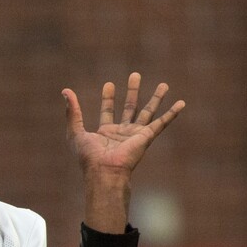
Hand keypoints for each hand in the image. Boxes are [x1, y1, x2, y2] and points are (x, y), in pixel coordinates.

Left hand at [63, 72, 185, 177]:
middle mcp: (122, 133)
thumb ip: (72, 112)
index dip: (108, 98)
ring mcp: (135, 135)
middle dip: (132, 91)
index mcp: (105, 133)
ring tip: (164, 84)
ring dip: (156, 98)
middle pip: (130, 108)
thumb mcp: (75, 131)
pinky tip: (181, 103)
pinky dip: (172, 113)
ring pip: (148, 112)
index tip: (109, 84)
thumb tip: (65, 91)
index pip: (107, 111)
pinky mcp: (146, 137)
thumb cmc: (88, 156)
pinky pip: (162, 123)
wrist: (104, 170)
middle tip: (135, 75)